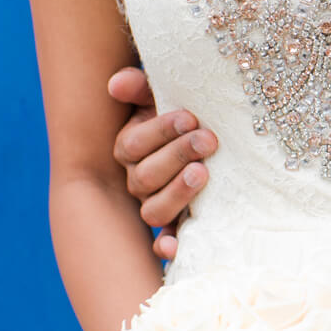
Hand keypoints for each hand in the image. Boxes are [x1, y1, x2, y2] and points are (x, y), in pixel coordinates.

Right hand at [109, 66, 217, 260]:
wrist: (214, 135)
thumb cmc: (187, 113)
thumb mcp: (165, 95)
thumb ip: (141, 87)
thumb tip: (117, 83)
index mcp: (130, 148)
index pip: (134, 144)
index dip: (160, 131)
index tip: (190, 117)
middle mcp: (138, 180)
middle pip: (145, 177)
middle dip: (177, 156)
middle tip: (208, 139)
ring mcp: (156, 204)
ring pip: (153, 211)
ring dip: (177, 193)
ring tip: (204, 172)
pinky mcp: (178, 224)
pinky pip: (167, 241)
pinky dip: (168, 246)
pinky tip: (174, 248)